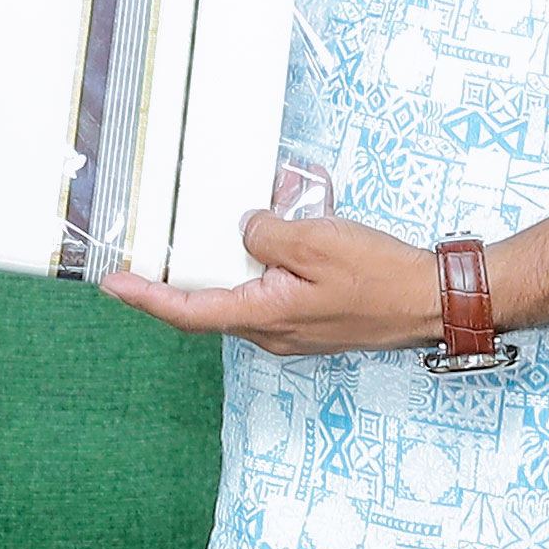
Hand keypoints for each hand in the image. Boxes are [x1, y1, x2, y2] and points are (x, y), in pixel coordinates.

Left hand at [100, 209, 450, 357]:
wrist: (434, 301)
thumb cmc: (381, 278)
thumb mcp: (314, 241)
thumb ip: (265, 234)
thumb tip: (246, 231)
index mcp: (264, 316)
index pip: (188, 311)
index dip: (146, 297)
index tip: (114, 283)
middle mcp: (272, 331)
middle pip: (214, 298)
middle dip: (196, 265)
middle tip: (175, 234)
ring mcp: (293, 329)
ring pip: (248, 289)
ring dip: (243, 256)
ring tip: (258, 216)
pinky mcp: (312, 319)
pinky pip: (277, 287)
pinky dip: (274, 260)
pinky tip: (290, 230)